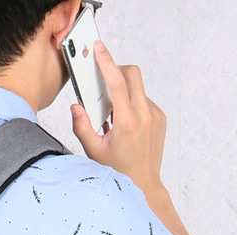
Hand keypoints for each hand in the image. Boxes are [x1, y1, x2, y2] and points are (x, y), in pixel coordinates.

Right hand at [70, 42, 167, 198]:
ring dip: (123, 92)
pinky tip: (124, 123)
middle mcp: (145, 116)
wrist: (143, 184)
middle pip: (133, 75)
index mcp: (128, 123)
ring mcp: (156, 115)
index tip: (100, 49)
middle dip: (117, 71)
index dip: (107, 63)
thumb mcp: (94, 151)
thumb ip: (83, 127)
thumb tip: (76, 107)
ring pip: (138, 88)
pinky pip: (144, 100)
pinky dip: (132, 104)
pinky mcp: (160, 117)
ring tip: (113, 116)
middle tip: (103, 82)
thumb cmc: (118, 171)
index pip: (118, 83)